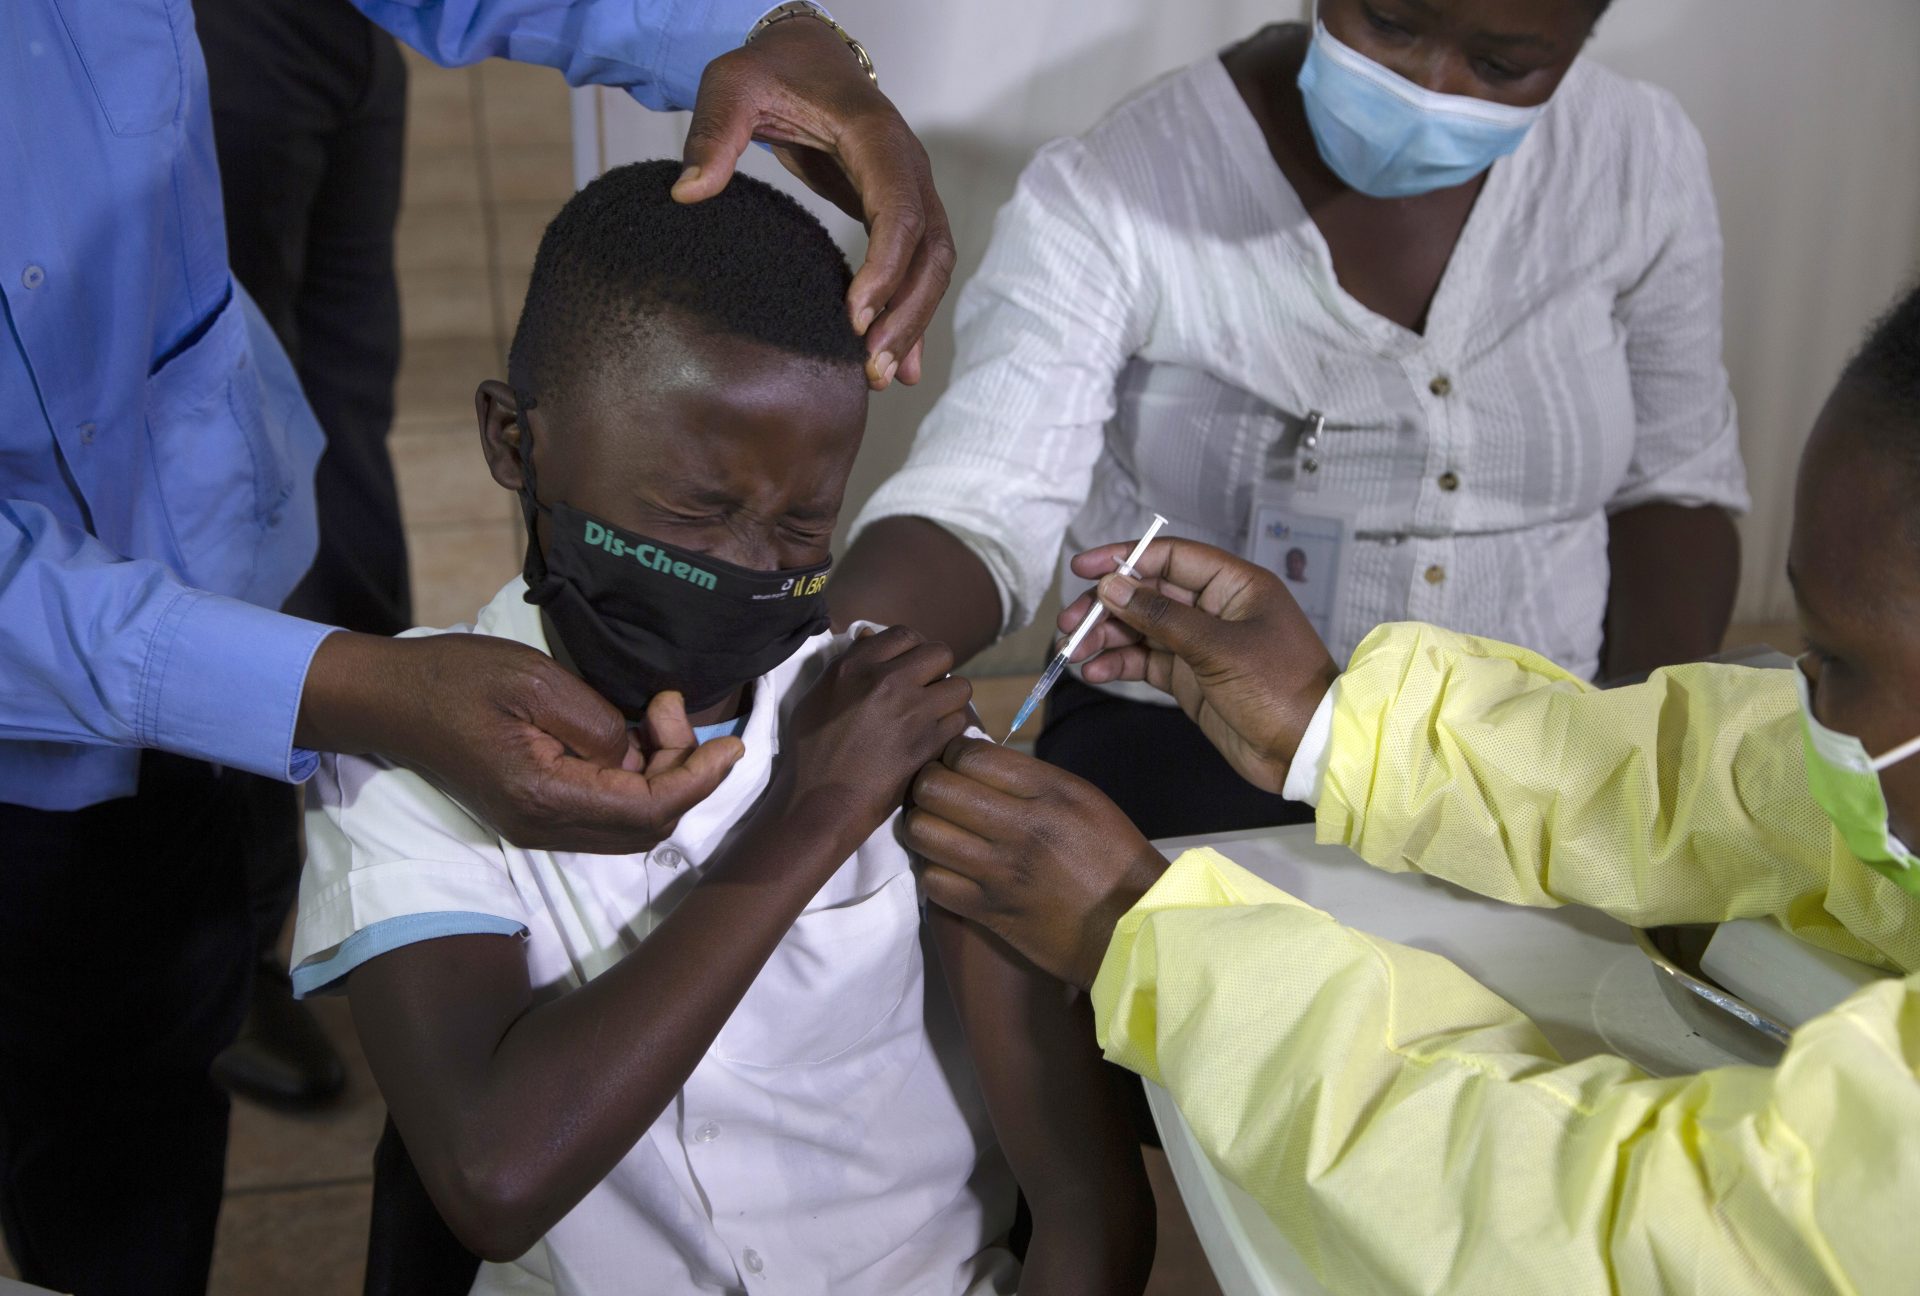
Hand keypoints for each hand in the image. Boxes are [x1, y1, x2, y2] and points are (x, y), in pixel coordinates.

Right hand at [296, 632, 742, 853]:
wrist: (391, 700)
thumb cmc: (457, 680)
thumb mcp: (536, 682)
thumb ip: (599, 724)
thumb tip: (639, 752)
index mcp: (545, 798)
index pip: (650, 809)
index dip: (700, 779)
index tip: (729, 740)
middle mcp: (545, 828)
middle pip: (649, 826)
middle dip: (685, 775)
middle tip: (673, 709)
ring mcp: (538, 827)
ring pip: (632, 825)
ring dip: (664, 779)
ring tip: (659, 716)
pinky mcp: (534, 814)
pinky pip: (607, 812)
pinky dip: (638, 782)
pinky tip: (636, 736)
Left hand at [673, 16, 953, 390]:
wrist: (804, 57)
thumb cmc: (770, 69)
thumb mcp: (731, 87)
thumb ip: (712, 135)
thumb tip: (687, 192)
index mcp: (878, 137)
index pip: (901, 210)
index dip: (886, 267)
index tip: (855, 316)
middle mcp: (908, 167)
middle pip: (931, 250)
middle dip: (907, 312)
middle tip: (871, 366)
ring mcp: (911, 191)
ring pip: (933, 267)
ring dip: (913, 323)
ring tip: (881, 377)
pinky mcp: (899, 213)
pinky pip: (919, 270)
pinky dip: (912, 317)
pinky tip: (900, 366)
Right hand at [773, 626, 972, 848]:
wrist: (820, 803)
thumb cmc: (811, 752)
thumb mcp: (817, 696)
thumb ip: (848, 663)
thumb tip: (871, 635)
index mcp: (856, 666)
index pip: (905, 634)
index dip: (914, 649)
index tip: (911, 667)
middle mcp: (887, 681)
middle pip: (940, 653)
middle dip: (938, 670)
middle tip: (927, 690)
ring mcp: (911, 711)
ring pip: (960, 687)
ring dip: (950, 700)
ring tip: (935, 715)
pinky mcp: (928, 742)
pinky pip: (960, 721)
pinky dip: (950, 729)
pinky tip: (933, 739)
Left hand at [905, 739, 1166, 988]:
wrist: (1133, 927)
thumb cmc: (1112, 858)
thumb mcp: (1084, 800)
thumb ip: (1030, 780)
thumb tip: (976, 763)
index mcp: (1049, 791)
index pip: (970, 755)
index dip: (952, 754)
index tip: (955, 763)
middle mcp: (1020, 826)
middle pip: (936, 789)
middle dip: (927, 784)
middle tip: (935, 793)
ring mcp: (1000, 871)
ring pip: (923, 832)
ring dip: (922, 826)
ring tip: (935, 828)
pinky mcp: (989, 911)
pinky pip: (933, 880)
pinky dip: (932, 870)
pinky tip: (946, 866)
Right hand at [1058, 537, 1338, 793]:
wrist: (1307, 752)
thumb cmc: (1280, 689)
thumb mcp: (1219, 648)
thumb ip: (1162, 617)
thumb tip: (1113, 586)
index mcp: (1234, 586)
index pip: (1170, 557)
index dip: (1125, 558)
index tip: (1083, 569)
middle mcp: (1214, 609)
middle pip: (1148, 594)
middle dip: (1107, 606)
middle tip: (1071, 625)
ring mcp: (1200, 645)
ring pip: (1141, 629)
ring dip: (1106, 637)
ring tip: (1074, 652)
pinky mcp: (1190, 679)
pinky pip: (1146, 661)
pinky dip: (1119, 664)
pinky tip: (1095, 671)